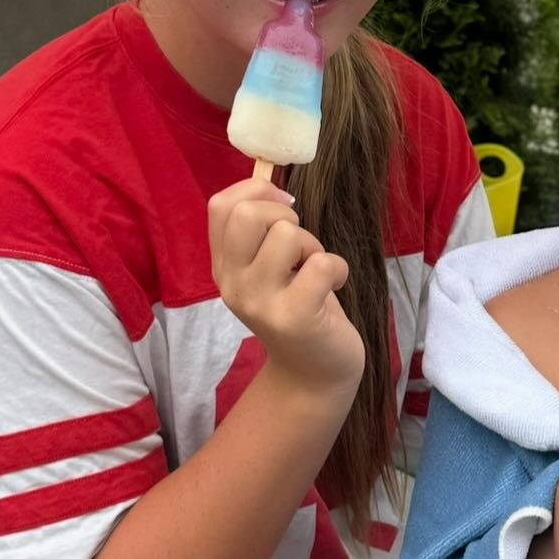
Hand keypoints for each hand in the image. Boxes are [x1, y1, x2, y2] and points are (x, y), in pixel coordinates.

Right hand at [208, 179, 364, 401]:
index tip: (283, 206)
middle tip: (299, 247)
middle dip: (286, 216)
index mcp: (223, 267)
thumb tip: (272, 184)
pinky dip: (338, 269)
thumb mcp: (266, 269)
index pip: (219, 205)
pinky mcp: (295, 317)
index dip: (257, 191)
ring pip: (288, 234)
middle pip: (250, 214)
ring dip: (313, 246)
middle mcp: (232, 284)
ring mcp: (260, 303)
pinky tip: (333, 288)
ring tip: (314, 272)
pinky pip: (323, 264)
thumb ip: (259, 232)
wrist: (313, 375)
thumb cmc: (298, 308)